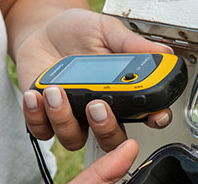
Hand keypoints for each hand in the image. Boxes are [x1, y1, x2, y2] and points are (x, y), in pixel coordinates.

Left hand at [13, 9, 173, 151]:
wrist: (43, 30)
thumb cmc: (77, 32)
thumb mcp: (106, 31)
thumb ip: (130, 43)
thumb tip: (161, 50)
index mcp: (121, 93)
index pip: (146, 115)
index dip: (154, 120)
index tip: (155, 115)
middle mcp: (99, 111)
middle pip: (111, 139)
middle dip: (105, 128)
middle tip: (97, 105)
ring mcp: (72, 116)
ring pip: (74, 139)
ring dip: (64, 119)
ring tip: (56, 91)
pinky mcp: (44, 116)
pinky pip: (42, 130)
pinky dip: (36, 116)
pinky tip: (36, 95)